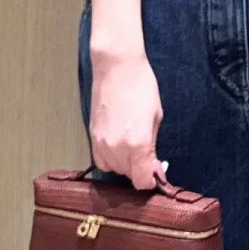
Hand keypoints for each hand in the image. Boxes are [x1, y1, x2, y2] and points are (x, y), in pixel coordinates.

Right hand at [90, 48, 168, 188]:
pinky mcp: (92, 136)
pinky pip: (101, 160)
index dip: (151, 180)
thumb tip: (154, 166)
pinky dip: (111, 158)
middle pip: (129, 176)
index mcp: (138, 144)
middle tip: (147, 154)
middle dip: (140, 169)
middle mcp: (117, 148)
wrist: (116, 68)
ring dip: (125, 164)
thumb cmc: (141, 87)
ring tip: (132, 145)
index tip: (156, 172)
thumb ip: (153, 146)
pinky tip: (118, 145)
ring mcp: (101, 143)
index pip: (142, 181)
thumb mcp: (156, 118)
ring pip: (114, 169)